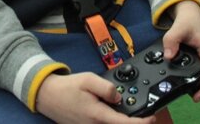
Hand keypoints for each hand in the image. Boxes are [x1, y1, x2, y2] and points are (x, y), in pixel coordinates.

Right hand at [35, 72, 155, 122]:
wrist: (47, 95)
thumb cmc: (66, 87)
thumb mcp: (88, 80)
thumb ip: (107, 87)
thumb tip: (119, 97)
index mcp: (98, 115)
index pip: (125, 123)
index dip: (142, 122)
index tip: (152, 117)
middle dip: (131, 118)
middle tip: (138, 109)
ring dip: (119, 117)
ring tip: (115, 103)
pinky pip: (103, 123)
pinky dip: (110, 117)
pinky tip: (106, 107)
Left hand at [162, 0, 199, 101]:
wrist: (188, 12)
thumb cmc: (188, 19)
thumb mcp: (179, 27)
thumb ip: (172, 40)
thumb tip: (168, 56)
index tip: (197, 96)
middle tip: (190, 97)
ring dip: (198, 85)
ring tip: (187, 92)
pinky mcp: (198, 58)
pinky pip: (198, 72)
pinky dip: (193, 78)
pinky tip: (183, 82)